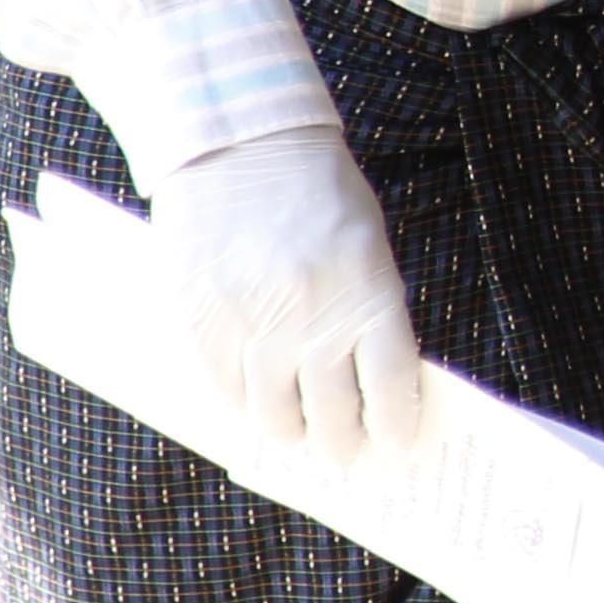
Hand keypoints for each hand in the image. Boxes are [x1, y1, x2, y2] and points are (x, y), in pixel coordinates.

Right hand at [139, 123, 429, 461]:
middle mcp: (314, 317)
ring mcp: (255, 325)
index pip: (391, 387)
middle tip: (347, 457)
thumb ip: (371, 311)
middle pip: (333, 414)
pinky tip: (257, 410)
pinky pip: (227, 391)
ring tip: (301, 441)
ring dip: (291, 437)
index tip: (398, 446)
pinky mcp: (204, 323)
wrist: (242, 145)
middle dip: (344, 445)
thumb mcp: (368, 246)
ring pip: (274, 415)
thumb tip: (374, 385)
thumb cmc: (320, 194)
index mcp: (370, 293)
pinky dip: (244, 408)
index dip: (396, 427)